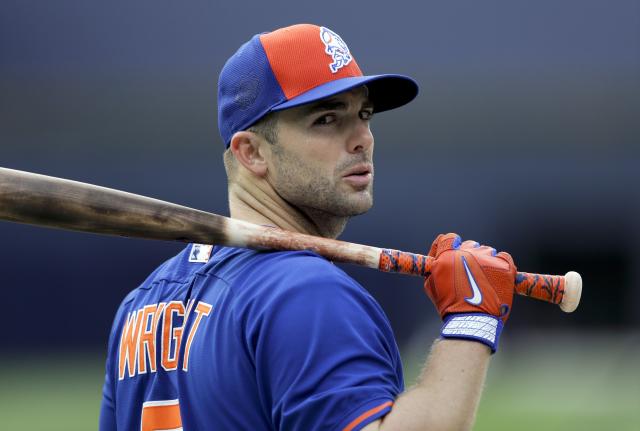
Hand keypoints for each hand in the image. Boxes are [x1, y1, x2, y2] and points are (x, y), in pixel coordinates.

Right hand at [423, 233, 516, 351]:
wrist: (472, 321)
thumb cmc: (449, 305)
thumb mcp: (430, 284)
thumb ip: (433, 265)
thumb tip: (436, 254)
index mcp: (448, 255)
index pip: (450, 238)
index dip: (452, 245)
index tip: (454, 252)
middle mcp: (467, 253)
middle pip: (469, 244)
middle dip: (468, 255)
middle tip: (469, 271)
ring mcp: (487, 259)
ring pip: (486, 250)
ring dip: (484, 260)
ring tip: (483, 278)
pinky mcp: (504, 267)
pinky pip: (504, 256)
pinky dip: (500, 263)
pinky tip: (496, 275)